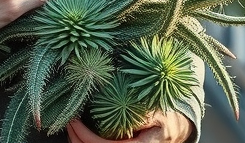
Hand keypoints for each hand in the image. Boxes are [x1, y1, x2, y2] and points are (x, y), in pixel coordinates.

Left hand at [67, 111, 193, 142]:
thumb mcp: (160, 112)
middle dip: (76, 139)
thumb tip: (125, 106)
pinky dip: (86, 142)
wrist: (176, 129)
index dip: (86, 137)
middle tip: (68, 122)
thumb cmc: (168, 118)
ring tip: (71, 126)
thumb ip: (144, 112)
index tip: (74, 121)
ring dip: (78, 142)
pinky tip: (80, 133)